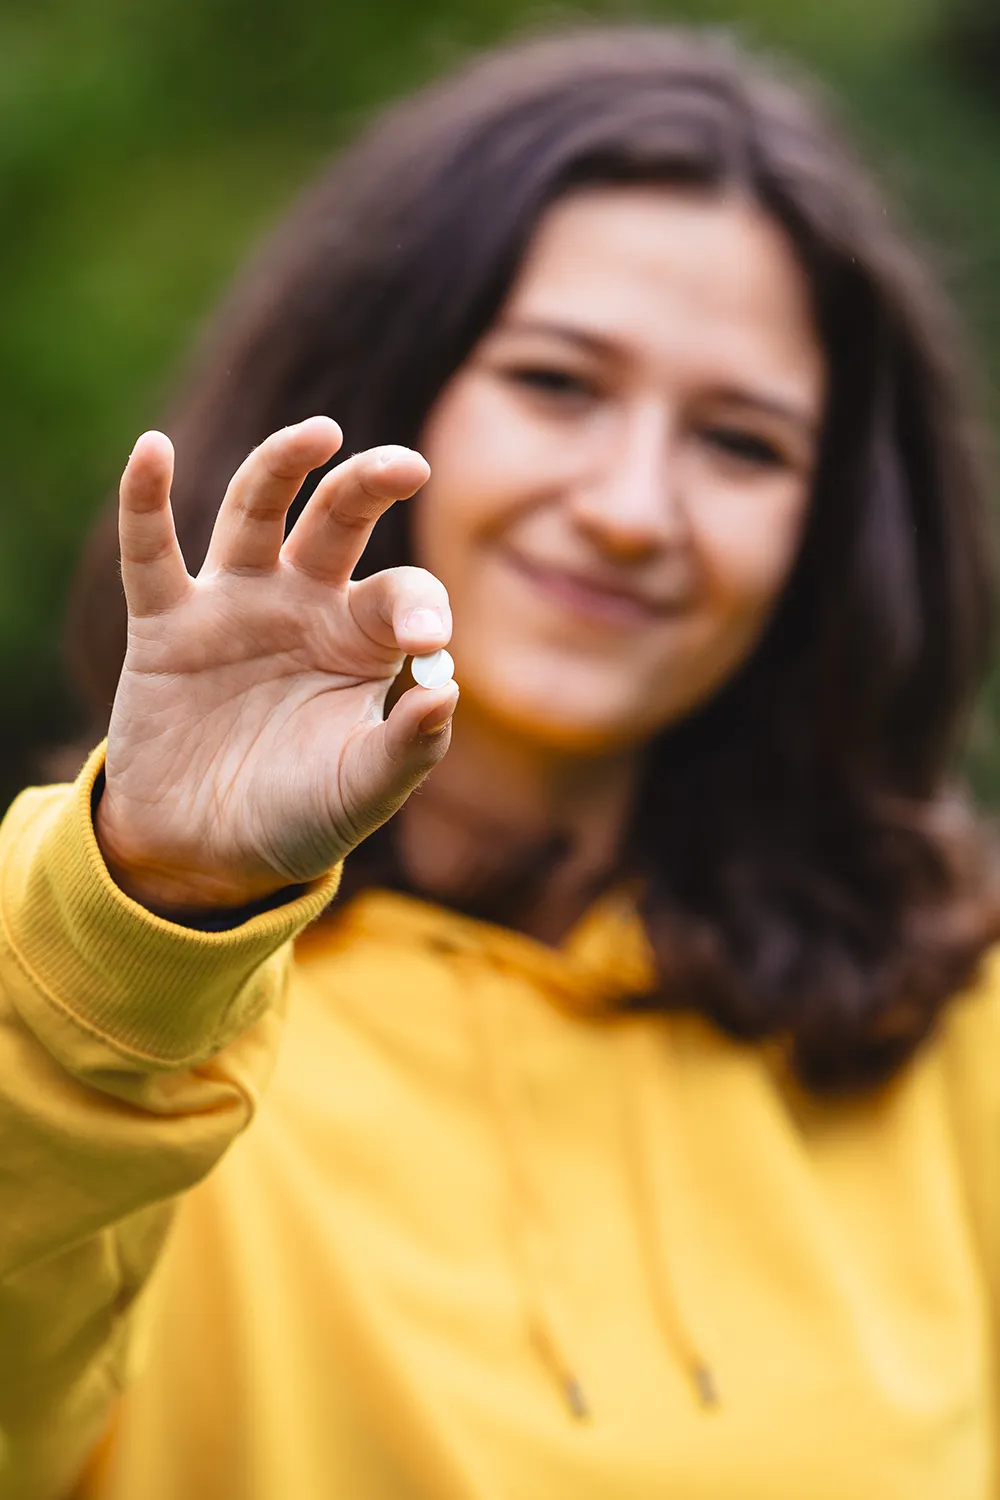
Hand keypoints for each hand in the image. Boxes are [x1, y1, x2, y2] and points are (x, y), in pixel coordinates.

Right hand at [94, 417, 458, 911]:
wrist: (209, 853)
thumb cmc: (300, 815)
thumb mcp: (363, 792)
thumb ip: (409, 748)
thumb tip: (448, 689)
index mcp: (362, 638)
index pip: (402, 592)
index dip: (419, 604)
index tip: (428, 640)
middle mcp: (303, 604)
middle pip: (339, 518)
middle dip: (370, 485)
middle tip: (407, 467)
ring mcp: (235, 605)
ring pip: (256, 510)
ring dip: (282, 464)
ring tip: (319, 434)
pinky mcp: (167, 624)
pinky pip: (152, 554)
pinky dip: (146, 502)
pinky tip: (152, 450)